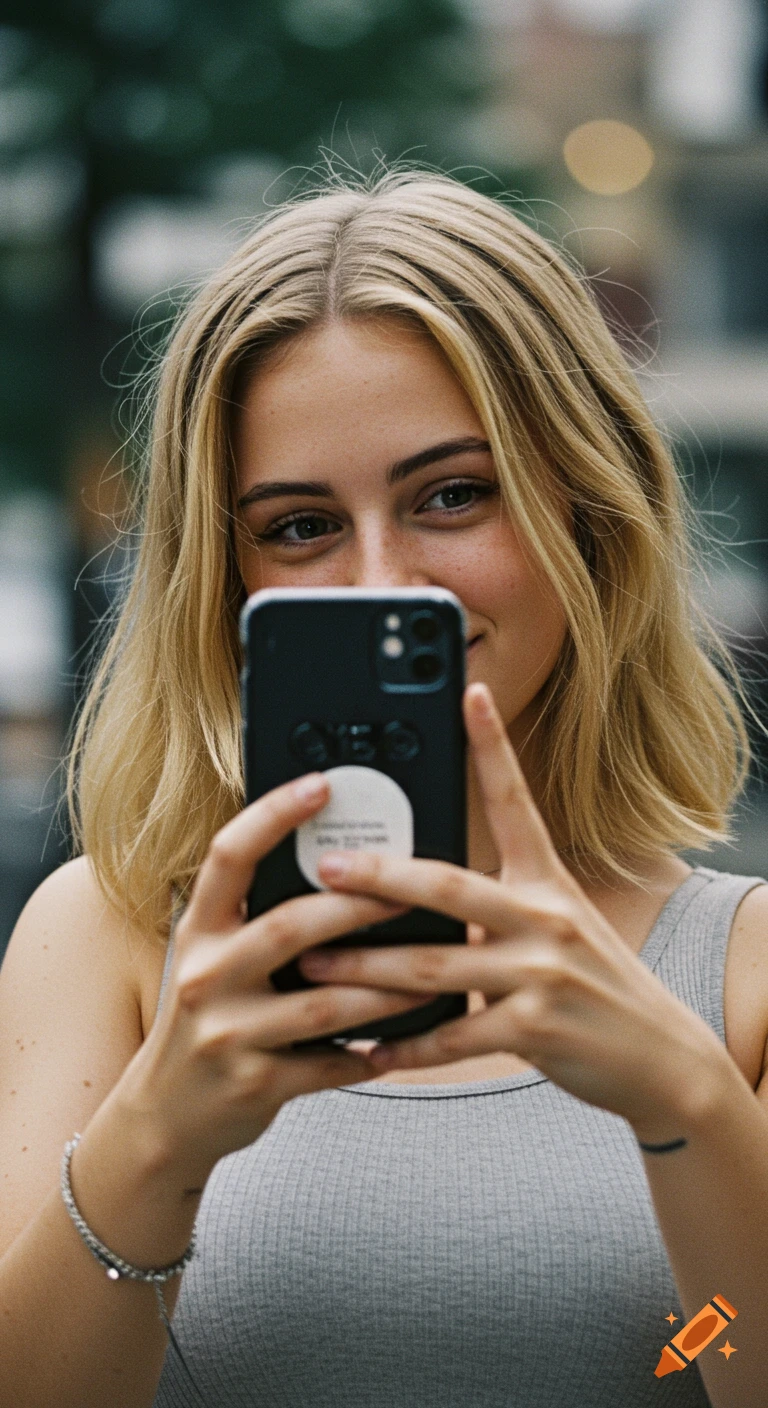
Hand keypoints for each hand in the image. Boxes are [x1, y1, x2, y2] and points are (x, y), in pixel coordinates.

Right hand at [115, 773, 425, 1189]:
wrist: (164, 1115)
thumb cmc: (208, 1020)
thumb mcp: (213, 959)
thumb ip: (256, 919)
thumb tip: (340, 864)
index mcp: (198, 930)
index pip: (230, 856)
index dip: (273, 815)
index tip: (321, 785)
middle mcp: (206, 975)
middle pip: (290, 926)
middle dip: (357, 906)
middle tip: (410, 891)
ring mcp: (228, 1034)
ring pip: (325, 1002)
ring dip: (386, 987)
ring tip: (432, 974)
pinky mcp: (255, 1085)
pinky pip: (330, 1065)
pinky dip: (370, 1054)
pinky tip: (402, 1044)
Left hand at [298, 683, 729, 1143]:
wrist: (661, 1056)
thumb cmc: (597, 984)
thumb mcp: (562, 924)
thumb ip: (501, 906)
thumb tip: (424, 899)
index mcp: (546, 883)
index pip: (514, 803)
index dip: (492, 746)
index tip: (468, 695)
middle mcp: (544, 918)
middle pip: (446, 886)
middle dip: (377, 877)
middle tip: (323, 870)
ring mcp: (540, 974)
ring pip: (432, 966)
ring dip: (366, 969)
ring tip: (313, 965)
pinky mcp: (534, 1030)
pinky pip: (452, 1037)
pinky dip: (405, 1049)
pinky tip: (367, 1053)